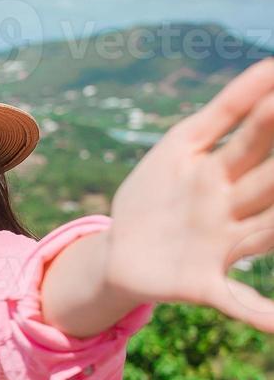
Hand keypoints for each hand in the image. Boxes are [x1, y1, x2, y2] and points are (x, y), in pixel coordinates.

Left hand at [102, 58, 273, 329]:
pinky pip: (237, 302)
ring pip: (264, 233)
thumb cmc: (160, 193)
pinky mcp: (203, 283)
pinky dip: (261, 315)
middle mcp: (234, 208)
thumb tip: (271, 64)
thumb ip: (225, 109)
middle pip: (269, 180)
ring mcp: (221, 247)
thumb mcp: (184, 145)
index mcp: (228, 172)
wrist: (120, 251)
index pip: (262, 137)